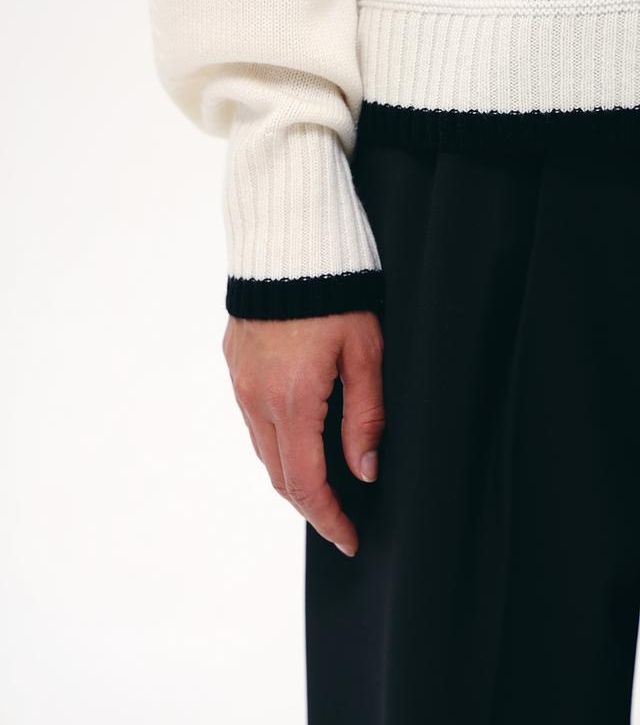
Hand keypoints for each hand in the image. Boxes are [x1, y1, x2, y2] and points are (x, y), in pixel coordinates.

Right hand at [222, 310, 384, 556]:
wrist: (290, 247)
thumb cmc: (335, 296)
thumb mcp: (365, 355)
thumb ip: (366, 418)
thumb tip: (364, 472)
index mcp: (292, 401)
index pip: (306, 483)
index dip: (328, 519)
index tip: (349, 539)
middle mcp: (257, 399)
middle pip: (279, 474)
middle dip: (310, 504)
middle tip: (340, 518)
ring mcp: (241, 383)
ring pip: (262, 450)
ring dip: (291, 473)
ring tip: (324, 483)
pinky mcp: (235, 366)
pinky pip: (252, 419)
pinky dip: (275, 441)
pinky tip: (299, 436)